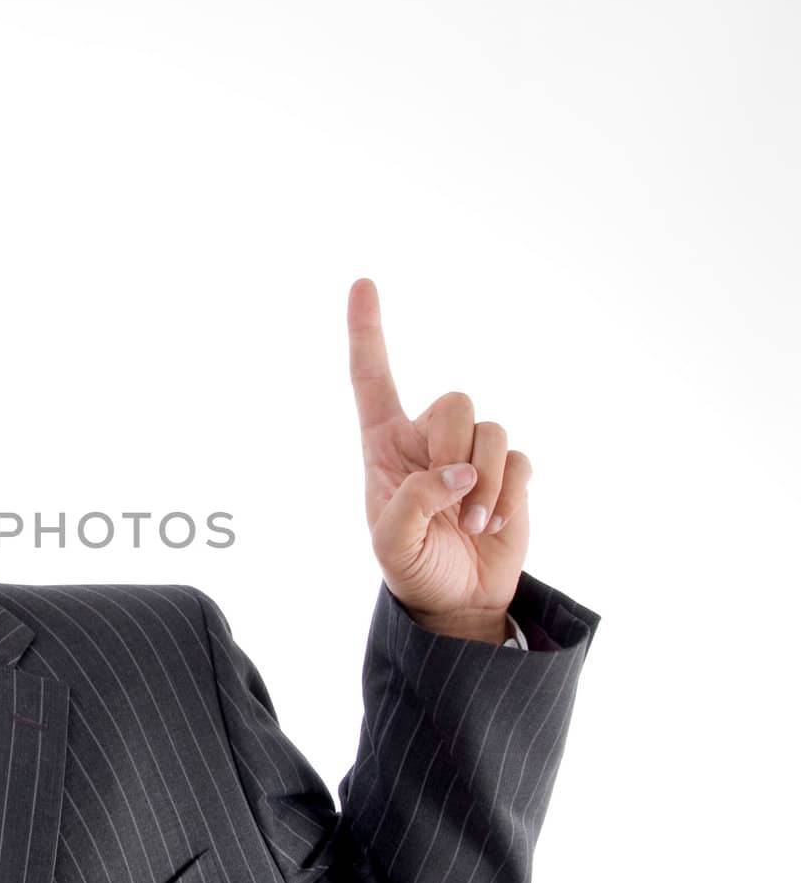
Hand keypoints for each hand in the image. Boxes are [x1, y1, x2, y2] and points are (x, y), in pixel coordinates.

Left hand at [346, 279, 531, 639]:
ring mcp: (472, 453)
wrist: (457, 599)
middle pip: (453, 401)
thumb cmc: (412, 567)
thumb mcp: (391, 544)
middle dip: (455, 449)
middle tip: (450, 500)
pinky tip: (493, 523)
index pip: (372, 378)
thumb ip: (413, 503)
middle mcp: (429, 439)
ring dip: (486, 481)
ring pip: (491, 429)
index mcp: (385, 445)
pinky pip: (520, 458)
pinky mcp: (510, 472)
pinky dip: (510, 493)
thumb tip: (457, 473)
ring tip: (471, 522)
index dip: (367, 331)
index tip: (362, 282)